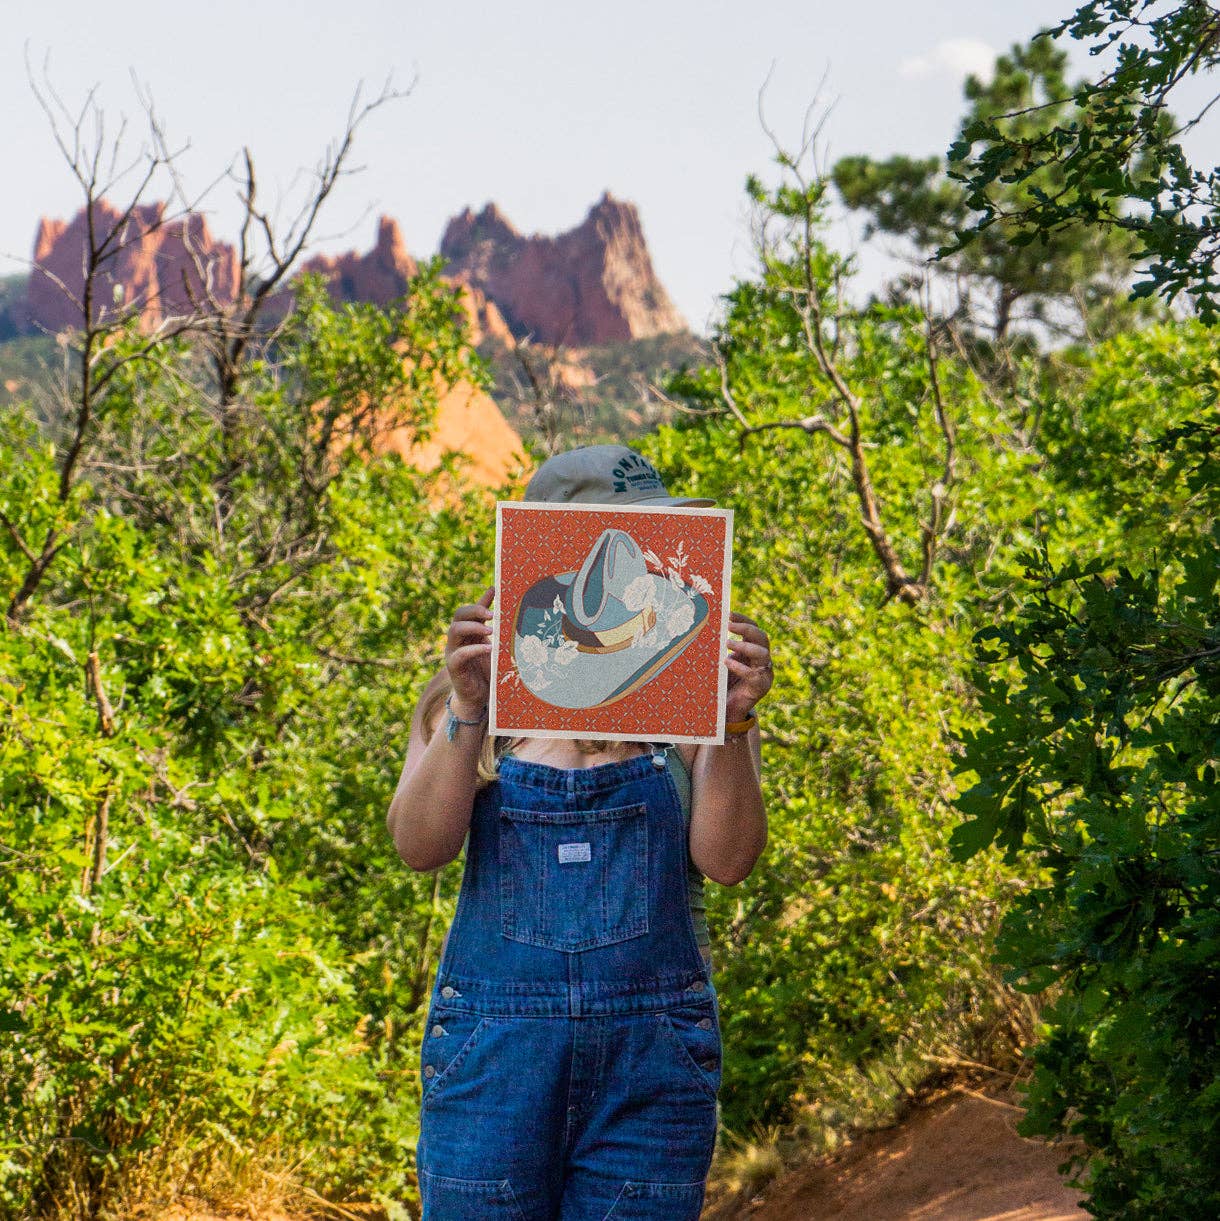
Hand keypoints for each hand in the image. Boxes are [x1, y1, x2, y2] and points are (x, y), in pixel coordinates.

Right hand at [445, 586, 494, 717]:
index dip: (482, 598)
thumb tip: (515, 618)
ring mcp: (453, 651)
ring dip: (473, 626)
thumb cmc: (489, 671)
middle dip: (475, 610)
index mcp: (469, 631)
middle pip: (459, 614)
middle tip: (492, 613)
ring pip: (455, 630)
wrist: (478, 698)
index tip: (495, 589)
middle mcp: (458, 638)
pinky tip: (488, 649)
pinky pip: (459, 654)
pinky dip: (474, 649)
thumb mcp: (497, 649)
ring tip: (490, 630)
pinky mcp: (453, 666)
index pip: (472, 609)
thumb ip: (500, 634)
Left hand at [725, 611, 771, 722]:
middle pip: (762, 637)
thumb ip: (718, 649)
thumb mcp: (720, 663)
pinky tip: (727, 662)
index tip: (729, 613)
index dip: (743, 619)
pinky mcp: (761, 687)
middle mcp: (762, 659)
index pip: (754, 628)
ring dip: (745, 646)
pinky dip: (741, 667)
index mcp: (753, 649)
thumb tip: (702, 629)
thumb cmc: (723, 683)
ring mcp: (764, 673)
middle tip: (728, 626)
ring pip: (762, 653)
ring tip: (727, 643)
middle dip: (745, 629)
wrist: (728, 710)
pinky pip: (754, 675)